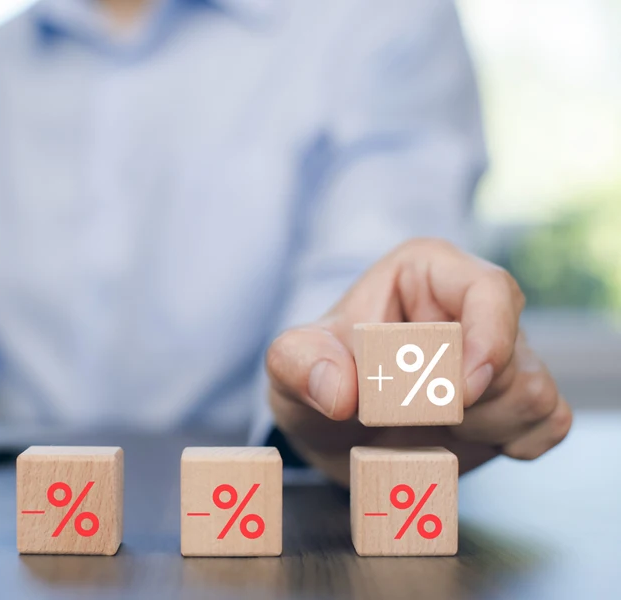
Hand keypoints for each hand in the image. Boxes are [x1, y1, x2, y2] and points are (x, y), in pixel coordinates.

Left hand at [266, 238, 571, 485]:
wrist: (329, 428)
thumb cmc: (315, 374)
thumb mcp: (288, 364)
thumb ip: (301, 365)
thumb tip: (339, 392)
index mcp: (427, 272)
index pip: (489, 290)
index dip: (486, 339)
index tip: (457, 393)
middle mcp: (473, 307)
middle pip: (512, 353)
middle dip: (460, 401)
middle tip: (400, 413)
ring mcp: (500, 356)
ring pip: (534, 393)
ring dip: (478, 427)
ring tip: (421, 424)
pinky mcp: (514, 403)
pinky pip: (549, 424)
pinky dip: (511, 443)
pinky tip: (457, 443)